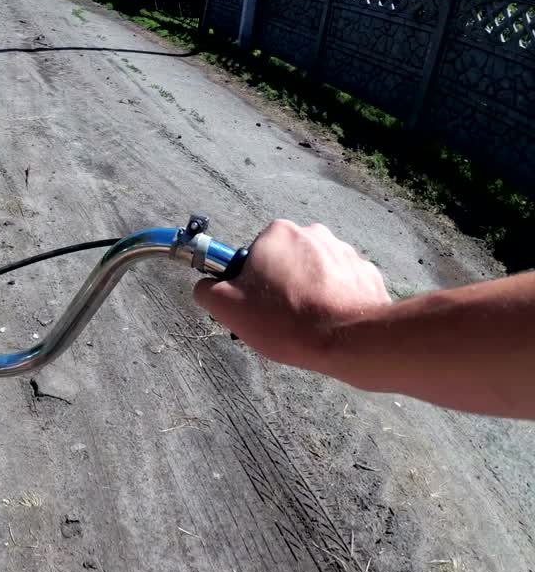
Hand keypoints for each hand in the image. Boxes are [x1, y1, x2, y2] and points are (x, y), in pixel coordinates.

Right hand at [193, 220, 390, 374]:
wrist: (349, 339)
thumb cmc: (286, 321)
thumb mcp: (227, 308)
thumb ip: (206, 290)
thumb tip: (206, 286)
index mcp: (277, 234)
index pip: (252, 256)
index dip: (249, 282)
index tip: (255, 304)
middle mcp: (312, 232)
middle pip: (284, 261)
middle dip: (280, 285)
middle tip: (278, 317)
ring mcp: (344, 251)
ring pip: (314, 272)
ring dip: (307, 291)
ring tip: (306, 322)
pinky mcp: (366, 271)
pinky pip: (341, 283)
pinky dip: (334, 298)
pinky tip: (329, 320)